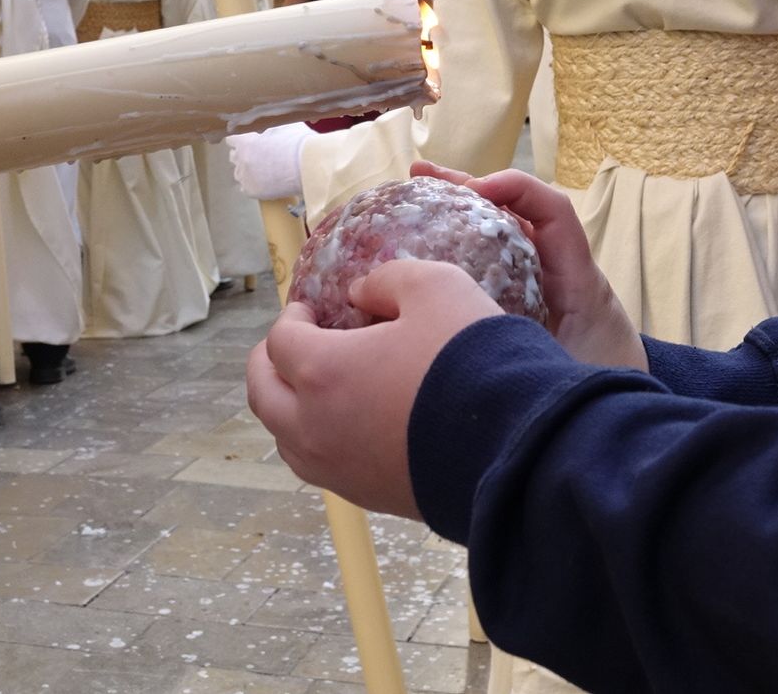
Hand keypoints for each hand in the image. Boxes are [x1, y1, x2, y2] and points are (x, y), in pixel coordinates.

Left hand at [227, 122, 309, 198]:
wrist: (308, 165)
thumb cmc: (298, 143)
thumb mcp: (283, 126)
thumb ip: (271, 127)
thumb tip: (270, 127)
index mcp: (245, 140)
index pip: (232, 140)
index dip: (242, 140)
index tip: (249, 141)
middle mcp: (241, 158)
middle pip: (233, 157)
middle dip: (244, 155)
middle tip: (259, 155)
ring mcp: (245, 176)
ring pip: (238, 173)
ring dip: (247, 171)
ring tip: (263, 171)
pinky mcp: (252, 191)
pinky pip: (246, 188)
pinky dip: (254, 185)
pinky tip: (264, 182)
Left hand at [247, 260, 501, 516]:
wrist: (515, 448)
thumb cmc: (471, 359)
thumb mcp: (437, 286)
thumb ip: (388, 280)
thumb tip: (361, 293)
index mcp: (321, 371)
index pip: (281, 341)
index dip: (292, 317)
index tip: (309, 309)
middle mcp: (314, 426)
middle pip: (262, 394)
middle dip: (269, 363)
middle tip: (290, 345)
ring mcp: (337, 469)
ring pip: (285, 439)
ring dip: (288, 407)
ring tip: (314, 388)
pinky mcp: (367, 498)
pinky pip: (321, 468)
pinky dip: (318, 441)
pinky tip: (349, 425)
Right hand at [412, 161, 645, 369]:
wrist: (625, 404)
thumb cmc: (602, 379)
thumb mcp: (568, 370)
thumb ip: (534, 356)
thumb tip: (478, 341)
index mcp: (576, 277)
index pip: (554, 212)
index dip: (515, 189)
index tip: (473, 190)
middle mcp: (556, 267)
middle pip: (516, 211)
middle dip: (470, 188)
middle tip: (421, 176)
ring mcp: (538, 279)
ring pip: (500, 231)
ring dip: (461, 210)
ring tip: (417, 194)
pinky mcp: (525, 295)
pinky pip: (494, 256)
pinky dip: (462, 243)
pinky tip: (426, 249)